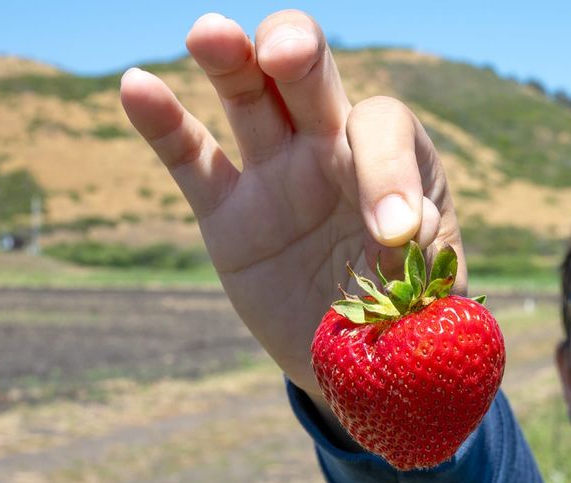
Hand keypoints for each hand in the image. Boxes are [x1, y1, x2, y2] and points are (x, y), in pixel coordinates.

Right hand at [119, 10, 463, 398]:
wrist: (365, 359)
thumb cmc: (412, 313)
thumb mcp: (433, 295)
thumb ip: (424, 264)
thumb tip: (401, 235)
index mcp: (397, 162)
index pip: (384, 128)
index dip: (387, 170)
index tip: (393, 234)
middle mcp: (333, 149)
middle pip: (311, 75)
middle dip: (298, 54)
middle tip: (289, 55)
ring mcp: (276, 174)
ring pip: (248, 96)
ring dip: (230, 59)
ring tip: (210, 34)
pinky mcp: (227, 211)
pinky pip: (191, 159)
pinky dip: (163, 124)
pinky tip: (137, 87)